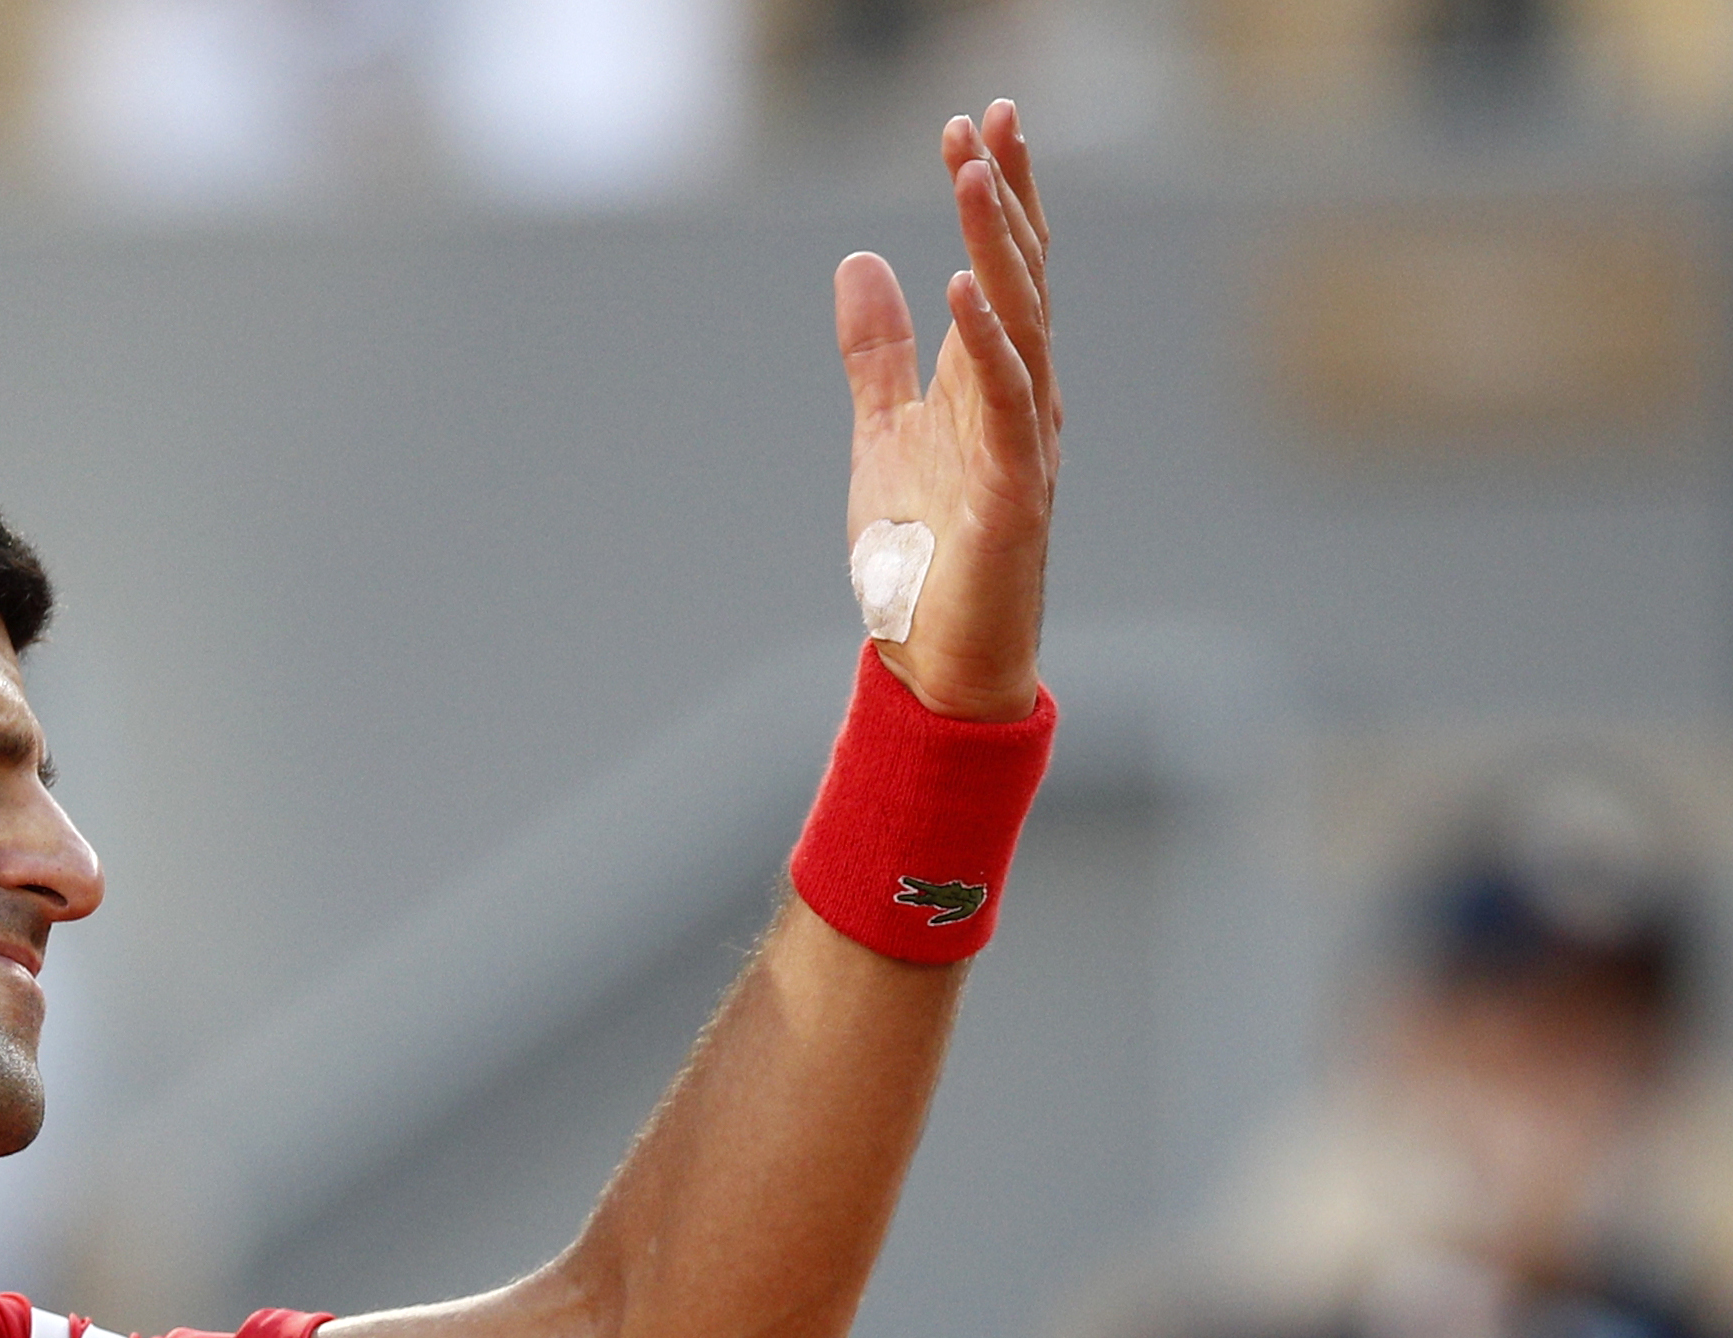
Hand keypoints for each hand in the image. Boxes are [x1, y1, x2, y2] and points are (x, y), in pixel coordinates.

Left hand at [838, 101, 1059, 722]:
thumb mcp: (883, 433)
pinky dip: (990, 342)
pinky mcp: (1015, 491)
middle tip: (984, 121)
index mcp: (992, 383)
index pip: (1006, 268)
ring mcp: (1026, 443)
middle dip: (1002, 197)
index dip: (994, 196)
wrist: (940, 664)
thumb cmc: (925, 556)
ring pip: (1022, 323)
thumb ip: (877, 353)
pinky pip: (1009, 401)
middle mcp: (1023, 400)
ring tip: (972, 176)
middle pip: (1022, 276)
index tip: (975, 125)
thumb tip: (861, 260)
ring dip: (998, 245)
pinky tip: (966, 286)